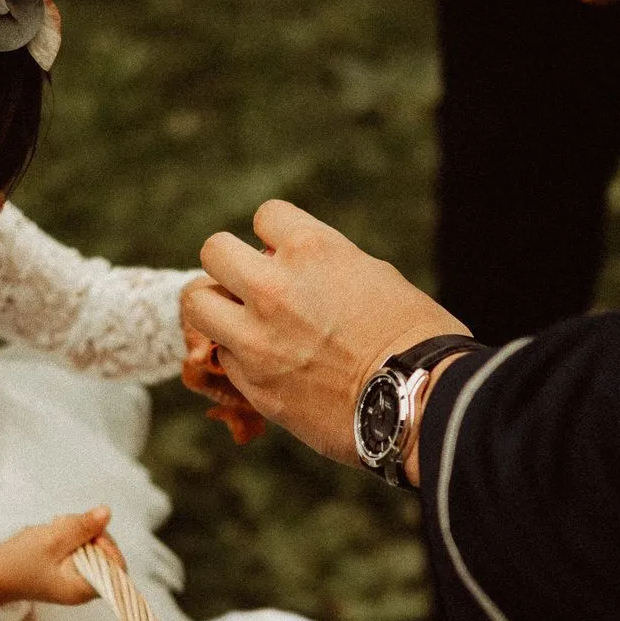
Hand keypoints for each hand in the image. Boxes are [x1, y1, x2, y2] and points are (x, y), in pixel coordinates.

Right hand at [0, 507, 125, 608]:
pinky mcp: (65, 571)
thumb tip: (107, 513)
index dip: (109, 546)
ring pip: (92, 549)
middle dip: (91, 535)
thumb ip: (81, 527)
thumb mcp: (52, 539)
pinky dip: (70, 539)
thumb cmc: (19, 561)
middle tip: (66, 525)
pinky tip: (53, 534)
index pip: (117, 567)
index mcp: (83, 588)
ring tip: (56, 528)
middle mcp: (83, 588)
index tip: (90, 534)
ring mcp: (74, 580)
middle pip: (106, 555)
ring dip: (78, 533)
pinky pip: (79, 551)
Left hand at [187, 200, 468, 466]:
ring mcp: (256, 339)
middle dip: (231, 265)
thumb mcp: (375, 276)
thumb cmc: (416, 337)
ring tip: (238, 321)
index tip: (288, 255)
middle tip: (249, 286)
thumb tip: (297, 270)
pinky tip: (267, 365)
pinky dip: (238, 358)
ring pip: (197, 303)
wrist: (422, 404)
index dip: (277, 236)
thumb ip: (325, 267)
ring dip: (216, 308)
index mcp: (312, 248)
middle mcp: (273, 287)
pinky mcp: (253, 385)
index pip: (265, 216)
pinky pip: (222, 357)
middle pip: (213, 251)